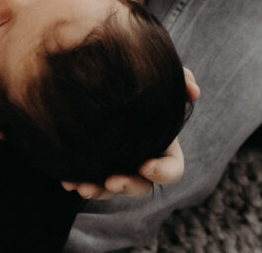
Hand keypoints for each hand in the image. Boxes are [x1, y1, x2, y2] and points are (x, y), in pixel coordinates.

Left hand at [61, 69, 198, 198]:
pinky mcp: (96, 160)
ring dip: (99, 191)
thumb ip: (179, 78)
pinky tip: (67, 179)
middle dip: (127, 186)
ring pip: (112, 187)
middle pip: (141, 185)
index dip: (162, 172)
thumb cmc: (141, 75)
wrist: (107, 70)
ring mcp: (118, 162)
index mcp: (162, 144)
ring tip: (82, 186)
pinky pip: (90, 179)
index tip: (145, 165)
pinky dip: (79, 182)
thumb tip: (194, 91)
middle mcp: (141, 158)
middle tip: (110, 180)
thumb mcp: (160, 75)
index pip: (172, 169)